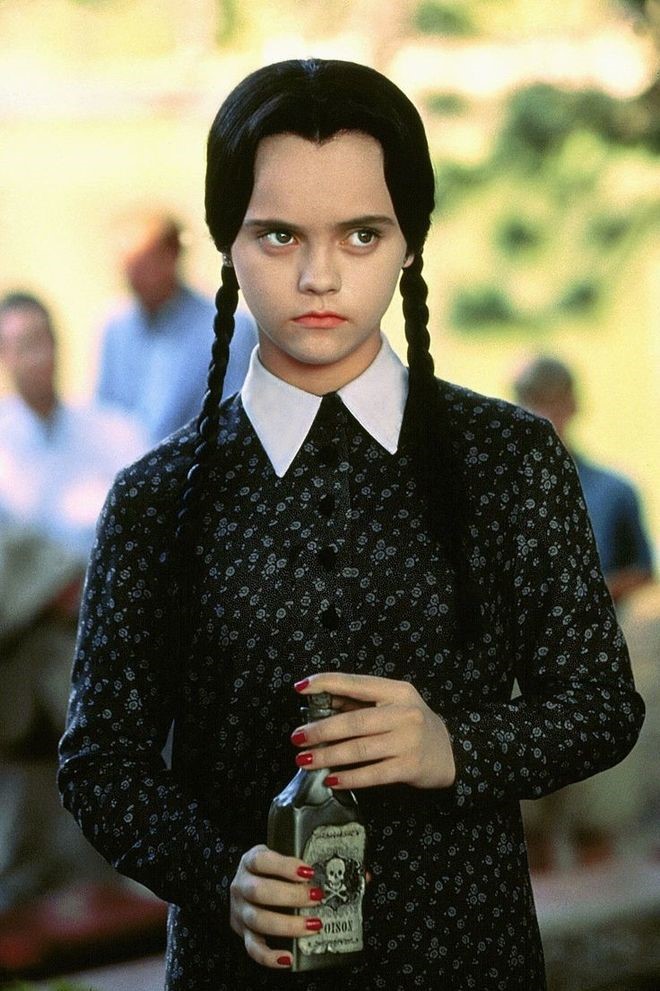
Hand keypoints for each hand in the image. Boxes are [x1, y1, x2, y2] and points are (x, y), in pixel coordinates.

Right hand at [230, 844, 323, 968]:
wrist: (245, 884)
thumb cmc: (266, 871)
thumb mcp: (275, 858)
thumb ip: (292, 864)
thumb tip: (324, 871)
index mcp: (248, 863)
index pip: (261, 861)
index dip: (285, 866)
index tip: (308, 872)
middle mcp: (241, 887)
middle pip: (259, 891)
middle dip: (292, 896)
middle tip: (316, 897)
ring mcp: (240, 911)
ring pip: (258, 921)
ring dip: (289, 925)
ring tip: (313, 925)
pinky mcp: (243, 933)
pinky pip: (253, 949)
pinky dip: (270, 957)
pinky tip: (288, 958)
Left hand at [291, 673, 455, 790]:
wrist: (451, 753)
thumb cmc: (412, 726)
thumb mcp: (392, 705)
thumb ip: (359, 702)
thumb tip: (320, 701)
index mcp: (397, 691)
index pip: (357, 684)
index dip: (327, 683)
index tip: (301, 688)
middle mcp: (405, 713)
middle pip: (355, 721)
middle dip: (321, 729)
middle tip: (296, 737)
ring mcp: (408, 741)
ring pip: (360, 749)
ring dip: (328, 755)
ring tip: (305, 759)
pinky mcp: (410, 767)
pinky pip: (373, 774)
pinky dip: (349, 777)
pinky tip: (331, 779)